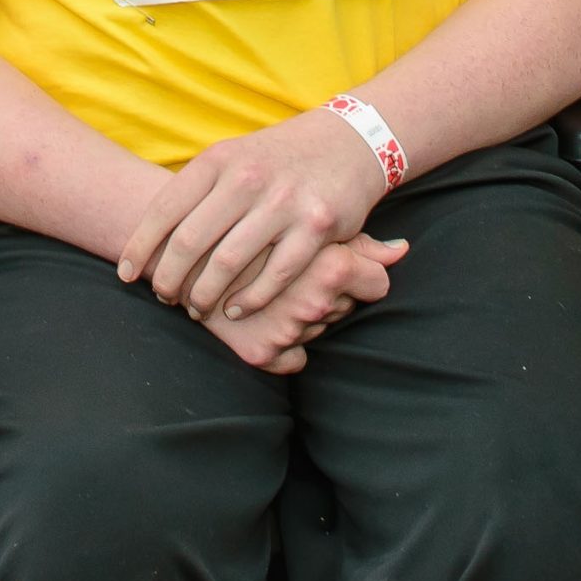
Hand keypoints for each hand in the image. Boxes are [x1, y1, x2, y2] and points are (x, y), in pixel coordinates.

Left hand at [119, 104, 396, 321]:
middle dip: (169, 279)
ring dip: (205, 295)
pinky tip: (236, 311)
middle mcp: (247, 178)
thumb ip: (196, 190)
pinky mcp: (317, 226)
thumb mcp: (233, 158)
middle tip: (164, 298)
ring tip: (196, 310)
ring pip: (229, 263)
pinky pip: (275, 275)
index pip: (164, 209)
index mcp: (219, 160)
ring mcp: (283, 202)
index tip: (126, 275)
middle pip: (190, 242)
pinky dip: (250, 300)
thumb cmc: (277, 159)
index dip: (140, 247)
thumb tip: (149, 236)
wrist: (348, 142)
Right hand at [197, 236, 401, 372]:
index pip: (375, 284)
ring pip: (318, 331)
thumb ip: (358, 240)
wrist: (179, 236)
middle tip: (296, 273)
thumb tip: (401, 250)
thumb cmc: (252, 220)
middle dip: (326, 293)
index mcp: (328, 264)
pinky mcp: (257, 353)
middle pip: (345, 307)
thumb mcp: (303, 219)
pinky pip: (292, 361)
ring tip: (275, 291)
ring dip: (301, 316)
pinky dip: (284, 347)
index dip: (362, 275)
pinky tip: (265, 319)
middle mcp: (312, 302)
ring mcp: (285, 331)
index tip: (343, 267)